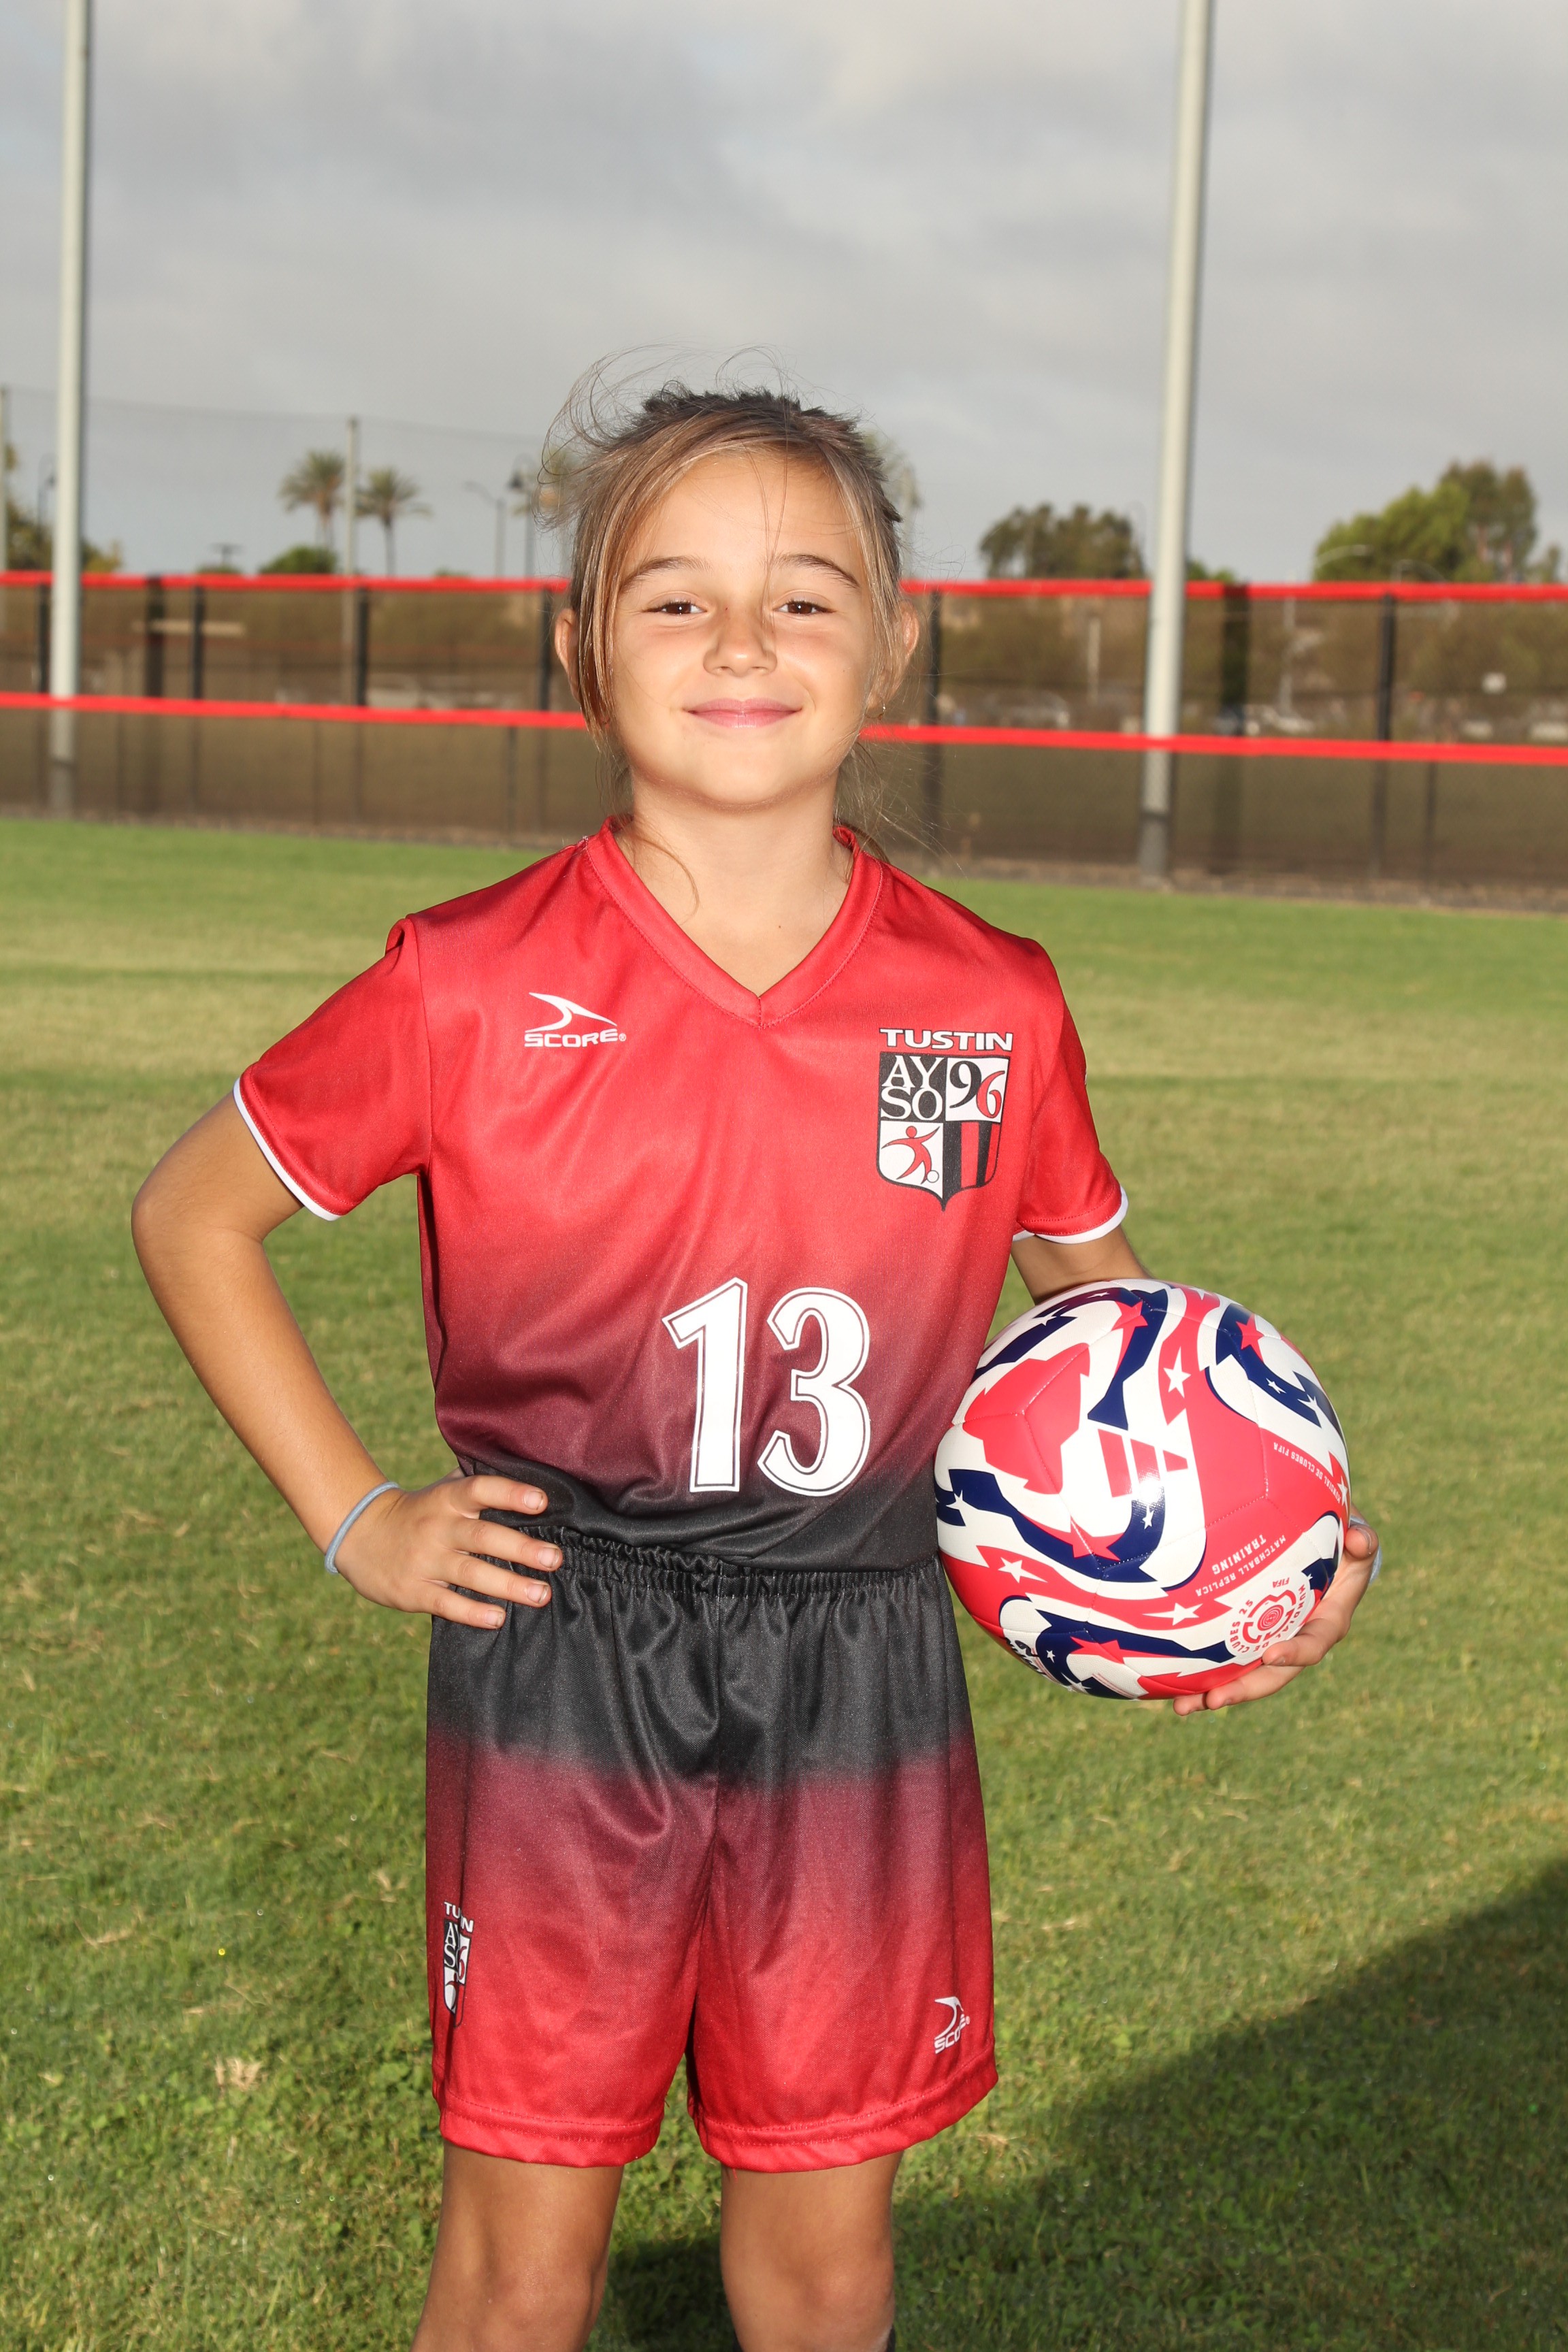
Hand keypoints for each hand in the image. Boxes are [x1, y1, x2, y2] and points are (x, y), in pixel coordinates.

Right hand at [332, 1474, 561, 1628]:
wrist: (359, 1535)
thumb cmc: (419, 1512)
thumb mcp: (441, 1490)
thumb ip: (476, 1481)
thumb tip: (527, 1470)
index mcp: (447, 1499)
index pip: (480, 1489)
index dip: (511, 1493)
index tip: (541, 1502)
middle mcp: (437, 1527)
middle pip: (483, 1536)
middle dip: (522, 1548)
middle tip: (554, 1559)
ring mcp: (424, 1560)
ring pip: (471, 1573)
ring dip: (508, 1585)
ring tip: (541, 1594)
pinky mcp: (413, 1591)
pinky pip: (446, 1603)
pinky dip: (473, 1612)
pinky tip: (498, 1617)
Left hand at [1170, 1516, 1380, 1717]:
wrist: (1326, 1548)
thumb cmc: (1342, 1540)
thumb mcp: (1356, 1538)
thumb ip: (1362, 1540)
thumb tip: (1359, 1539)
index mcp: (1328, 1621)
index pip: (1314, 1643)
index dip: (1296, 1652)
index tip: (1271, 1654)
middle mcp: (1299, 1640)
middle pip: (1273, 1674)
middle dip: (1244, 1689)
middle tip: (1212, 1699)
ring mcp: (1272, 1642)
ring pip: (1246, 1675)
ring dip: (1216, 1692)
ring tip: (1182, 1707)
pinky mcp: (1251, 1637)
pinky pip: (1228, 1659)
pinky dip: (1203, 1673)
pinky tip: (1171, 1685)